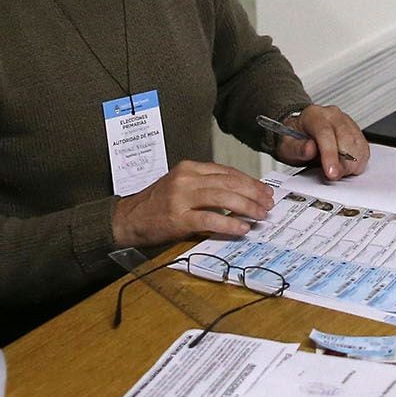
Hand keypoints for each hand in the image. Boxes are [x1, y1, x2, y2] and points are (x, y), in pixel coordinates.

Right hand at [111, 161, 274, 247]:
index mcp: (189, 168)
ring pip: (223, 197)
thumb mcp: (180, 185)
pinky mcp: (178, 218)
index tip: (264, 190)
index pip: (227, 171)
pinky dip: (229, 223)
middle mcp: (186, 179)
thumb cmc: (155, 204)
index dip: (249, 181)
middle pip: (229, 182)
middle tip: (268, 203)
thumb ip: (205, 186)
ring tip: (260, 215)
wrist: (127, 219)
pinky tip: (241, 228)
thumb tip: (238, 195)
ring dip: (246, 207)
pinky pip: (210, 219)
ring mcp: (181, 198)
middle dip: (253, 193)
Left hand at [270, 104, 369, 180]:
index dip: (330, 155)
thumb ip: (297, 148)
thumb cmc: (294, 139)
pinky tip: (346, 165)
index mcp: (315, 115)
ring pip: (358, 145)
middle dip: (342, 164)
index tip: (331, 173)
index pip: (326, 133)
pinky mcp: (357, 132)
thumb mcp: (287, 146)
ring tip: (337, 169)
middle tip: (333, 175)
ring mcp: (347, 122)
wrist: (301, 133)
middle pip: (346, 140)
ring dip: (350, 164)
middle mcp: (333, 116)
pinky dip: (358, 162)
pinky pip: (364, 149)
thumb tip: (309, 149)